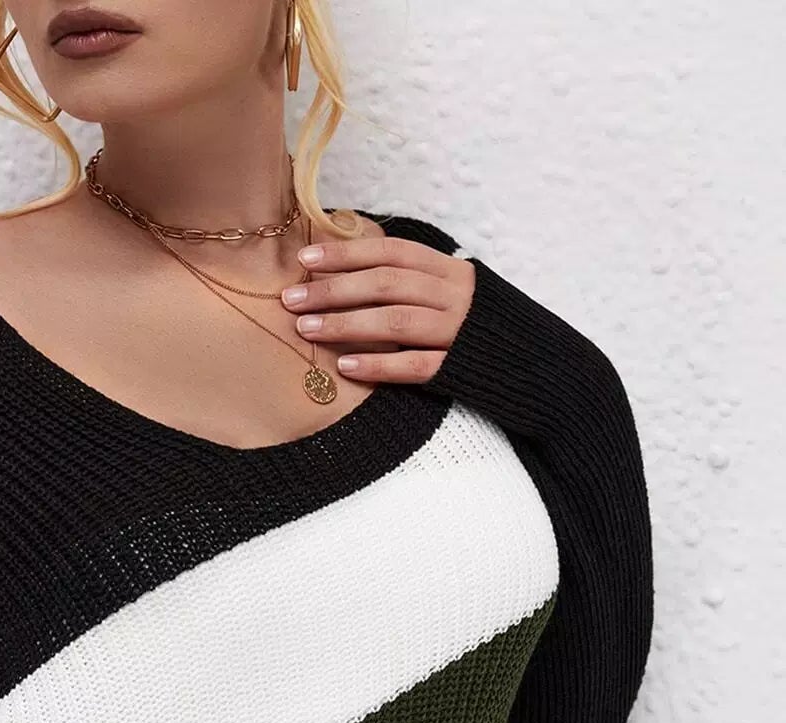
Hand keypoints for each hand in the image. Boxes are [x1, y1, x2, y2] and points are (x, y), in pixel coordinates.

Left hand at [279, 232, 475, 383]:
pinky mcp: (459, 368)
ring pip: (397, 321)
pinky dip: (379, 365)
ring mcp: (458, 331)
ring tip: (307, 329)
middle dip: (335, 290)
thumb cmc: (477, 326)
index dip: (348, 253)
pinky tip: (345, 366)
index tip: (306, 259)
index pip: (391, 252)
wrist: (533, 363)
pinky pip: (415, 366)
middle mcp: (455, 294)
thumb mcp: (450, 292)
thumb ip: (412, 282)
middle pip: (387, 284)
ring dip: (347, 324)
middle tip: (291, 299)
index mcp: (449, 270)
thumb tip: (349, 273)